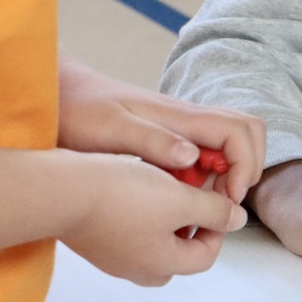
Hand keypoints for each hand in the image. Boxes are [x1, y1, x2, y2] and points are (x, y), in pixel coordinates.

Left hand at [56, 55, 265, 203]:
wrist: (55, 95)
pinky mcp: (166, 139)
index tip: (225, 199)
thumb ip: (152, 141)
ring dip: (227, 174)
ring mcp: (178, 128)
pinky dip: (205, 177)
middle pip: (246, 133)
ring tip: (199, 205)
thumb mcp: (111, 129)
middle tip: (221, 203)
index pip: (240, 132)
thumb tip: (194, 156)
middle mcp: (186, 119)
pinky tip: (177, 197)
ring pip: (227, 144)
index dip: (244, 166)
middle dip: (247, 168)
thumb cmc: (77, 110)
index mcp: (180, 116)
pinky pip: (204, 155)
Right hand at [58, 151, 247, 286]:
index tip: (215, 196)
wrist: (62, 191)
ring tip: (165, 187)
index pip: (206, 255)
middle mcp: (137, 270)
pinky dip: (140, 215)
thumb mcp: (181, 199)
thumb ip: (214, 211)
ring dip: (164, 218)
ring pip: (152, 242)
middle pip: (179, 253)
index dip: (218, 225)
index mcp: (163, 265)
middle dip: (190, 224)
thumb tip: (238, 220)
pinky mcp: (93, 241)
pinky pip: (127, 232)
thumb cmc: (125, 195)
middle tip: (191, 194)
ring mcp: (112, 258)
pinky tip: (135, 188)